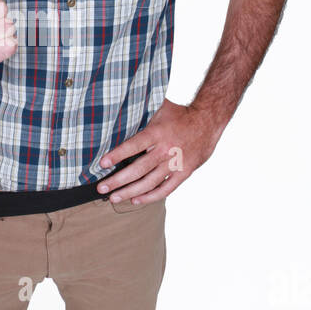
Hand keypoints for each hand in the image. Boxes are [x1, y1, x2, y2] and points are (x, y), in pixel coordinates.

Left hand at [96, 99, 222, 204]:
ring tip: (114, 198)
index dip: (117, 155)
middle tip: (101, 188)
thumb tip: (120, 113)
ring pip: (149, 182)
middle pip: (138, 169)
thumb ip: (143, 116)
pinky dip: (150, 196)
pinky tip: (136, 199)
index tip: (102, 164)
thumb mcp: (160, 109)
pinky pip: (166, 189)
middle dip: (118, 180)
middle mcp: (166, 150)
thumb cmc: (181, 114)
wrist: (209, 121)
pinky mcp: (184, 172)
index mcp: (158, 133)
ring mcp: (175, 163)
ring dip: (130, 191)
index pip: (134, 146)